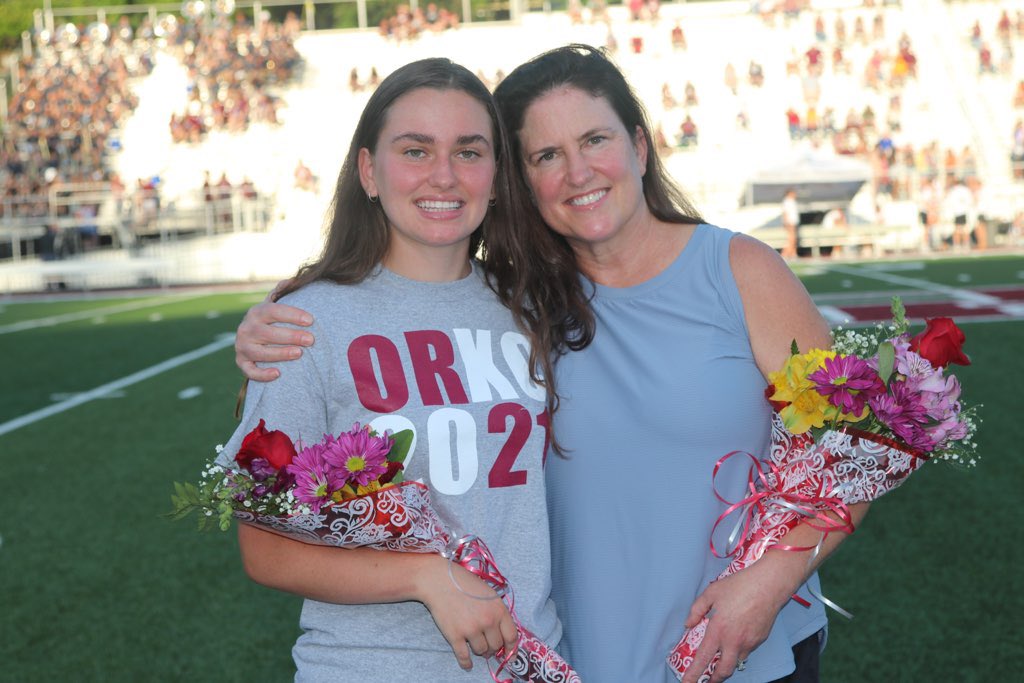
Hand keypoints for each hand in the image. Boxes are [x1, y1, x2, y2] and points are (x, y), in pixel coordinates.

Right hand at [234, 287, 314, 381]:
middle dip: (291, 336)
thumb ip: (283, 292)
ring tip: (299, 354)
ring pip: (259, 353)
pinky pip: (249, 371)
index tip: (311, 320)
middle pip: (267, 333)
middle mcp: (246, 328)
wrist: (254, 337)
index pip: (274, 311)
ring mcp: (242, 346)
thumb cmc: (272, 320)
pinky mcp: (241, 362)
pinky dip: (262, 374)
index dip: (292, 315)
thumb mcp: (275, 303)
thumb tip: (293, 280)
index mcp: (257, 312)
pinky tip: (278, 374)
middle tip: (311, 339)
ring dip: (279, 353)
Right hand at [416, 556, 518, 670]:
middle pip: (496, 646)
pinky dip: (466, 663)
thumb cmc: (465, 583)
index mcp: (498, 609)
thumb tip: (502, 633)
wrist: (440, 581)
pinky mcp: (455, 636)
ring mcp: (471, 629)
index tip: (509, 656)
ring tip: (475, 644)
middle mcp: (488, 621)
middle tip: (487, 646)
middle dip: (493, 648)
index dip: (511, 649)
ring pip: (481, 651)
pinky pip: (464, 657)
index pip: (511, 636)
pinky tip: (467, 665)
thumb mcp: (488, 593)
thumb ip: (497, 611)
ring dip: (479, 651)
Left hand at [680, 560, 796, 682]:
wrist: (768, 585)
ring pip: (737, 661)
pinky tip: (737, 637)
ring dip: (728, 663)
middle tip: (708, 679)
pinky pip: (747, 651)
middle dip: (715, 679)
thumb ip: (696, 610)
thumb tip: (688, 624)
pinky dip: (739, 650)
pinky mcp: (760, 640)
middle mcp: (733, 641)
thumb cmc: (739, 586)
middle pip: (724, 671)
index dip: (693, 674)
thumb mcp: (711, 593)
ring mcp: (749, 643)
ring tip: (722, 655)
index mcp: (718, 630)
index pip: (703, 659)